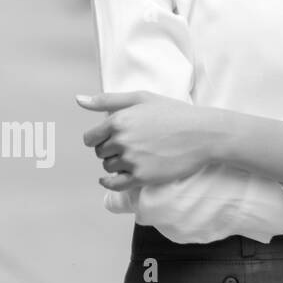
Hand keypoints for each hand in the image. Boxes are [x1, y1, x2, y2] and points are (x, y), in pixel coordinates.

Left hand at [78, 91, 218, 191]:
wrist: (204, 134)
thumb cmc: (174, 113)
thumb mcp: (142, 98)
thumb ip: (108, 99)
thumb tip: (78, 99)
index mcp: (119, 120)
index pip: (91, 138)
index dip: (101, 138)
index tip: (114, 138)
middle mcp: (122, 141)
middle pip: (100, 153)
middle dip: (111, 150)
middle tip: (132, 145)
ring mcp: (131, 160)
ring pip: (108, 168)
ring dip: (118, 164)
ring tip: (138, 156)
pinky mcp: (141, 176)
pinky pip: (114, 185)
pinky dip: (110, 183)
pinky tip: (111, 180)